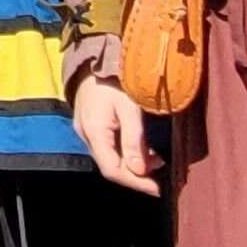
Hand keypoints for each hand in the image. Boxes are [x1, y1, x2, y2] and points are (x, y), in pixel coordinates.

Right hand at [70, 74, 155, 195]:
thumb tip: (141, 171)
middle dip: (136, 175)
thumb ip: (134, 140)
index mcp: (95, 132)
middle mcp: (86, 135)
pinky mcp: (90, 124)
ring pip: (109, 157)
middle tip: (160, 178)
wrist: (96, 57)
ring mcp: (85, 130)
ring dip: (132, 163)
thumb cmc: (115, 78)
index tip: (157, 190)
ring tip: (157, 160)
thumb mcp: (130, 107)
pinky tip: (142, 148)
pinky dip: (126, 152)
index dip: (135, 183)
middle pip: (110, 166)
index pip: (113, 170)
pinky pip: (108, 147)